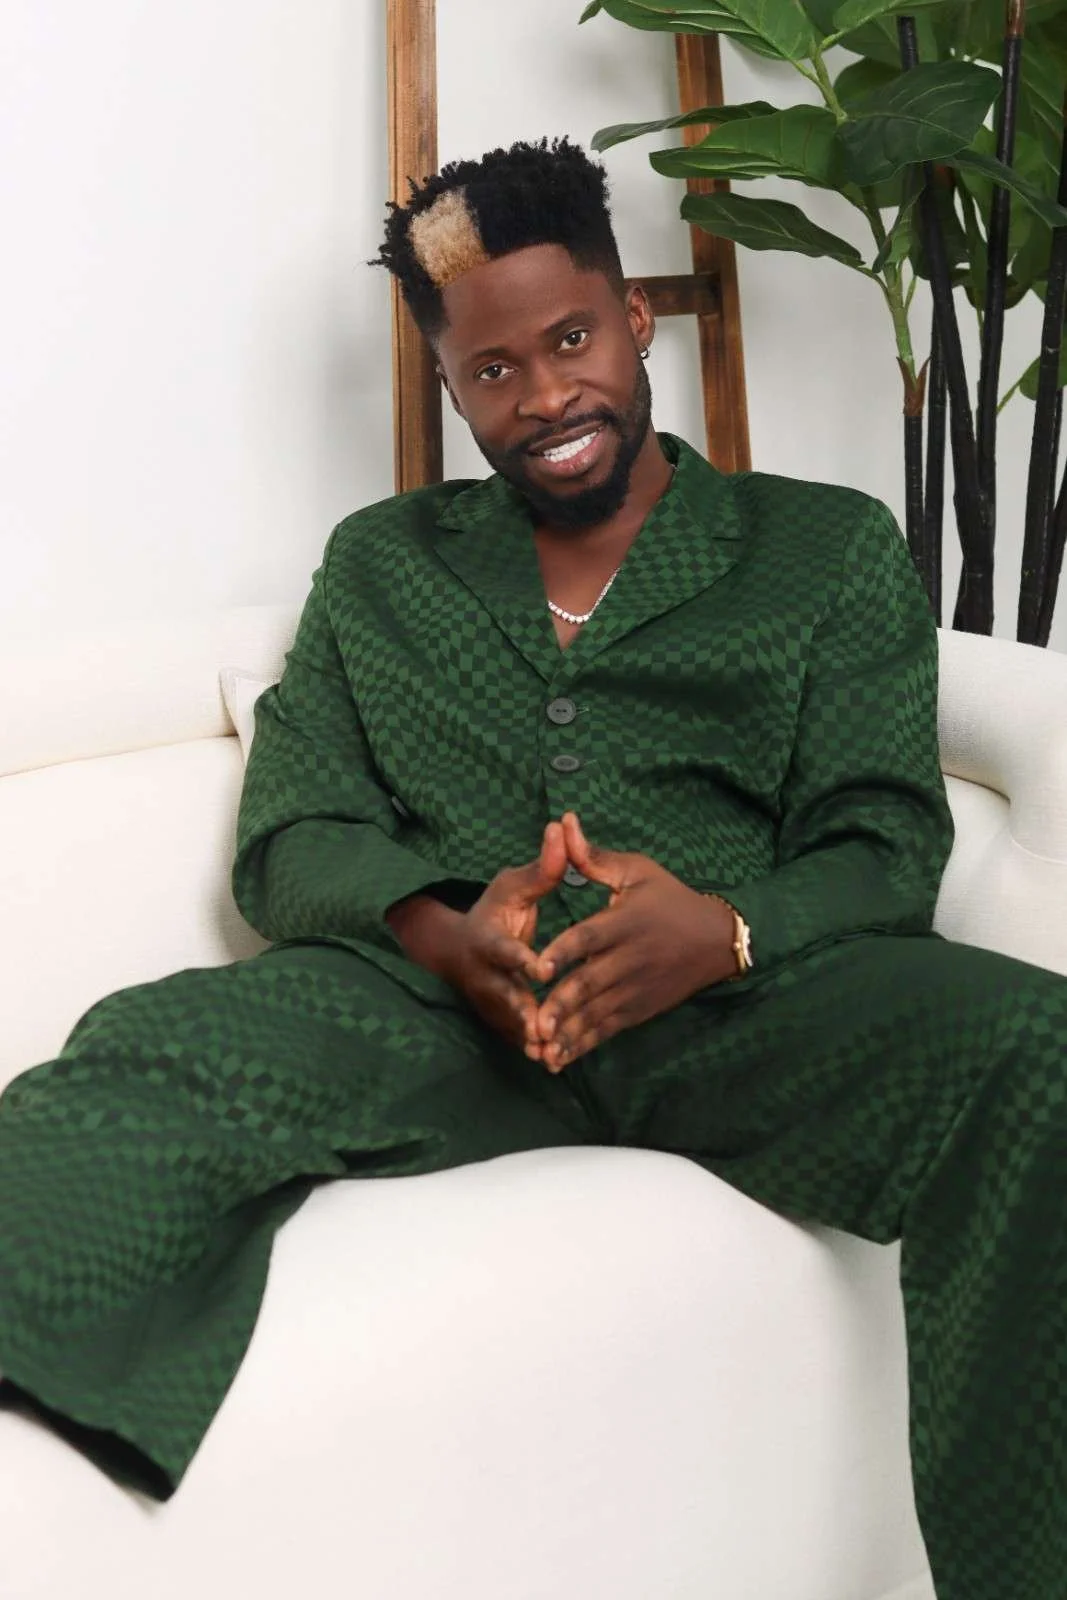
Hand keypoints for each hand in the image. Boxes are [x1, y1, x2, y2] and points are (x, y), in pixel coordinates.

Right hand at [437, 821, 566, 1056]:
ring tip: (552, 1057)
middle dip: (523, 1014)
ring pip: (511, 1025)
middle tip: (543, 1029)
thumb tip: (561, 827)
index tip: (541, 970)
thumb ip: (542, 867)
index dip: (521, 960)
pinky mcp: (498, 1022)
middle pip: (504, 997)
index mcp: (488, 941)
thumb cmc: (493, 912)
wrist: (458, 951)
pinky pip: (517, 1039)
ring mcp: (489, 1003)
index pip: (504, 951)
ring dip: (530, 1040)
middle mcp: (485, 976)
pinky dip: (534, 1051)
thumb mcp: (512, 886)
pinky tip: (556, 1065)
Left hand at [534, 812, 736, 1072]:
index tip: (538, 968)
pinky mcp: (640, 1008)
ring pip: (598, 1012)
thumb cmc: (670, 898)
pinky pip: (609, 1028)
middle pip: (592, 983)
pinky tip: (559, 1059)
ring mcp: (636, 987)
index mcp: (625, 922)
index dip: (564, 952)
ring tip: (542, 1050)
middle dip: (563, 1004)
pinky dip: (584, 1044)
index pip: (589, 937)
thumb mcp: (637, 871)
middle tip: (535, 1021)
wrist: (716, 938)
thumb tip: (564, 824)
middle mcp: (630, 958)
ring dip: (570, 1033)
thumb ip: (595, 857)